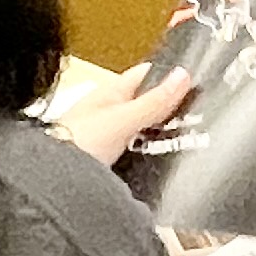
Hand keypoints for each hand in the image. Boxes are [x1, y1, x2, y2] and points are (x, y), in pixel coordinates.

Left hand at [53, 62, 192, 167]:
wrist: (50, 182)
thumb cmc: (79, 142)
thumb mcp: (123, 120)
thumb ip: (153, 102)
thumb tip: (183, 73)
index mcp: (110, 93)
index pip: (146, 75)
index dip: (169, 74)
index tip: (198, 77)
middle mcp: (108, 112)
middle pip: (147, 106)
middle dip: (171, 111)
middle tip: (205, 118)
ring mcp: (106, 139)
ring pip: (143, 133)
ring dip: (161, 138)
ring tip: (194, 144)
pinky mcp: (106, 165)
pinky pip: (136, 157)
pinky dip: (150, 159)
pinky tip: (166, 170)